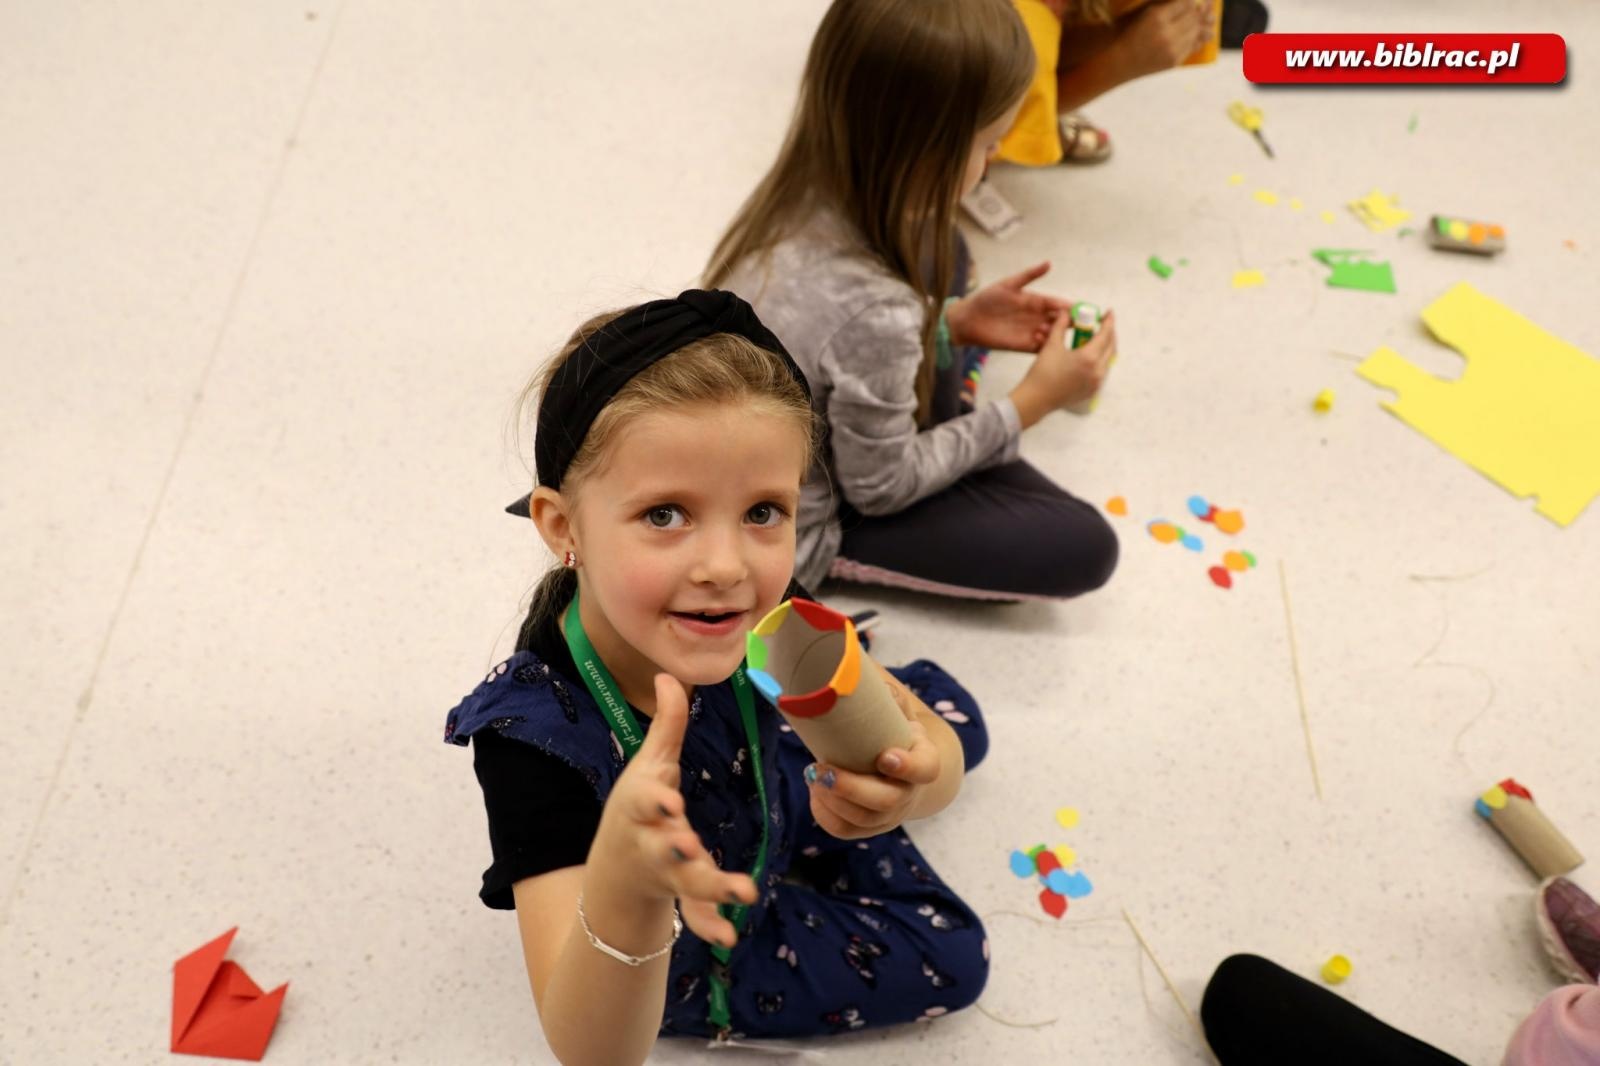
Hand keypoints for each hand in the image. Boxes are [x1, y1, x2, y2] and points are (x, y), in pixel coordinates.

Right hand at [587, 674, 758, 947]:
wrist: (618, 867)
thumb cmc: (639, 807)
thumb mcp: (649, 766)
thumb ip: (666, 726)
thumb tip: (668, 675)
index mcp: (643, 807)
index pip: (646, 801)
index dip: (657, 801)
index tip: (671, 802)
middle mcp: (651, 840)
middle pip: (664, 846)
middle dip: (676, 847)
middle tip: (690, 846)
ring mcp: (666, 872)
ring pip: (686, 882)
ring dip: (709, 886)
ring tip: (742, 890)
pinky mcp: (681, 896)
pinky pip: (695, 914)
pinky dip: (709, 924)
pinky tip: (729, 936)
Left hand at [805, 671, 942, 839]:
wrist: (899, 766)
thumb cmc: (893, 732)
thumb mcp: (896, 711)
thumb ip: (885, 698)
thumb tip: (859, 677)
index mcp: (923, 761)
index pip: (924, 769)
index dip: (907, 767)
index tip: (884, 757)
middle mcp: (909, 793)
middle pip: (887, 801)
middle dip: (852, 787)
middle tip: (822, 769)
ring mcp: (890, 816)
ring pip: (864, 820)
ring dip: (834, 800)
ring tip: (813, 775)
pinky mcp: (869, 828)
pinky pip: (846, 831)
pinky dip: (825, 815)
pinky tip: (815, 793)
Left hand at [944, 261, 1072, 352]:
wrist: (968, 320)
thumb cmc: (986, 299)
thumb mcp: (1008, 284)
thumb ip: (1029, 275)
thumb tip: (1049, 263)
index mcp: (1036, 302)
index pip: (1057, 304)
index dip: (1069, 306)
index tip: (1079, 308)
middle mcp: (1036, 317)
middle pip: (1059, 321)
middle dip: (1068, 323)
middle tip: (1075, 323)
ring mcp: (1031, 332)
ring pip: (1051, 335)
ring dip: (1054, 334)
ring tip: (1051, 330)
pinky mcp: (1023, 346)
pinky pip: (1039, 348)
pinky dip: (1043, 346)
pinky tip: (1041, 340)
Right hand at [1010, 308, 1116, 426]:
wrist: (1036, 399)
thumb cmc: (1043, 372)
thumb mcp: (1052, 345)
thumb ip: (1061, 326)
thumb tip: (1065, 313)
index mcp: (1090, 358)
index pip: (1105, 335)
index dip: (1108, 321)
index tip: (1109, 313)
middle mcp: (1098, 371)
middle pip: (1111, 347)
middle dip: (1109, 334)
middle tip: (1103, 325)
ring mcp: (1097, 383)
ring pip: (1108, 360)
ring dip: (1105, 348)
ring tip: (1096, 340)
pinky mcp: (1092, 391)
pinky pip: (1102, 372)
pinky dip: (1100, 361)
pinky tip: (1090, 357)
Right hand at [1116, 0, 1208, 74]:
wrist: (1113, 62)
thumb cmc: (1122, 31)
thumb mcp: (1140, 11)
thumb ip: (1163, 3)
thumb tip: (1187, 1)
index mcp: (1156, 17)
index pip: (1186, 3)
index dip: (1193, 0)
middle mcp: (1167, 34)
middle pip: (1194, 17)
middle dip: (1201, 9)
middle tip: (1207, 5)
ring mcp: (1171, 50)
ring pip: (1197, 31)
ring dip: (1204, 23)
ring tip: (1210, 18)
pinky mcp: (1173, 62)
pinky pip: (1193, 46)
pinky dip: (1201, 38)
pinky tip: (1206, 33)